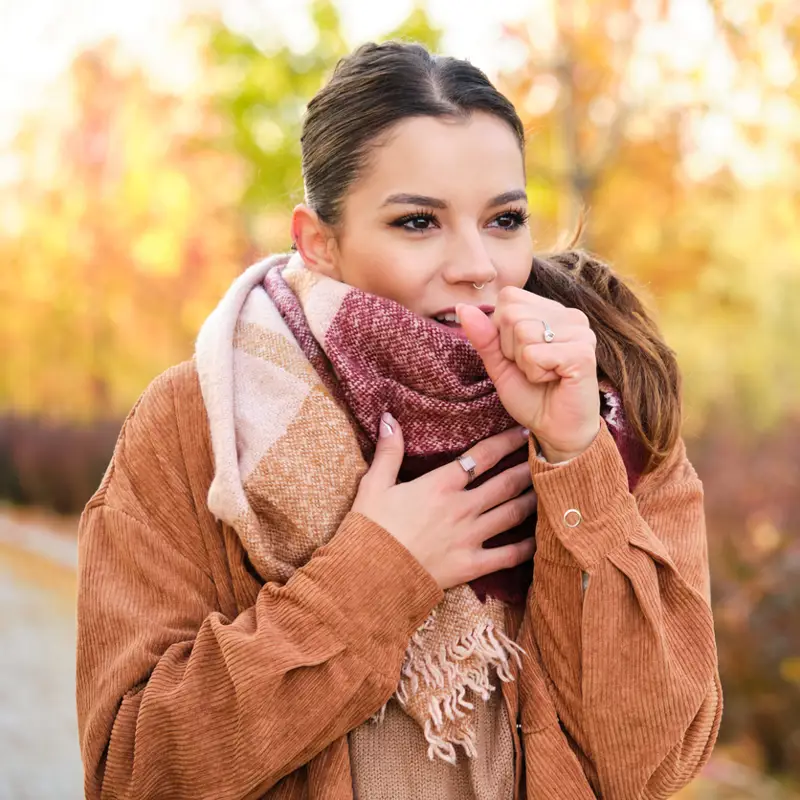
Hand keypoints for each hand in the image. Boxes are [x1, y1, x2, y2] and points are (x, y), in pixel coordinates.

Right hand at [351, 414, 535, 589]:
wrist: (370, 576)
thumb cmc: (370, 528)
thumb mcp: (374, 484)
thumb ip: (388, 450)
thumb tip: (388, 417)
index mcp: (440, 485)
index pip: (481, 456)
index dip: (505, 442)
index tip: (523, 432)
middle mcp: (462, 507)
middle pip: (505, 483)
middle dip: (528, 468)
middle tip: (549, 458)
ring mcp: (470, 537)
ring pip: (512, 513)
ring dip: (532, 500)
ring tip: (549, 490)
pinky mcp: (472, 565)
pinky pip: (509, 556)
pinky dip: (528, 547)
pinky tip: (541, 538)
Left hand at [458, 288, 600, 462]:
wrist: (555, 429)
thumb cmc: (532, 395)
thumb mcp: (499, 363)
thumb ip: (484, 336)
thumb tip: (462, 308)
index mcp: (552, 311)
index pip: (508, 297)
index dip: (502, 331)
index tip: (521, 355)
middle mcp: (570, 315)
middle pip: (512, 314)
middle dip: (511, 349)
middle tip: (533, 368)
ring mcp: (580, 332)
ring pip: (523, 332)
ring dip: (524, 363)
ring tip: (544, 374)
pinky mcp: (583, 353)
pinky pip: (535, 354)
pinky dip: (536, 374)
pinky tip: (554, 380)